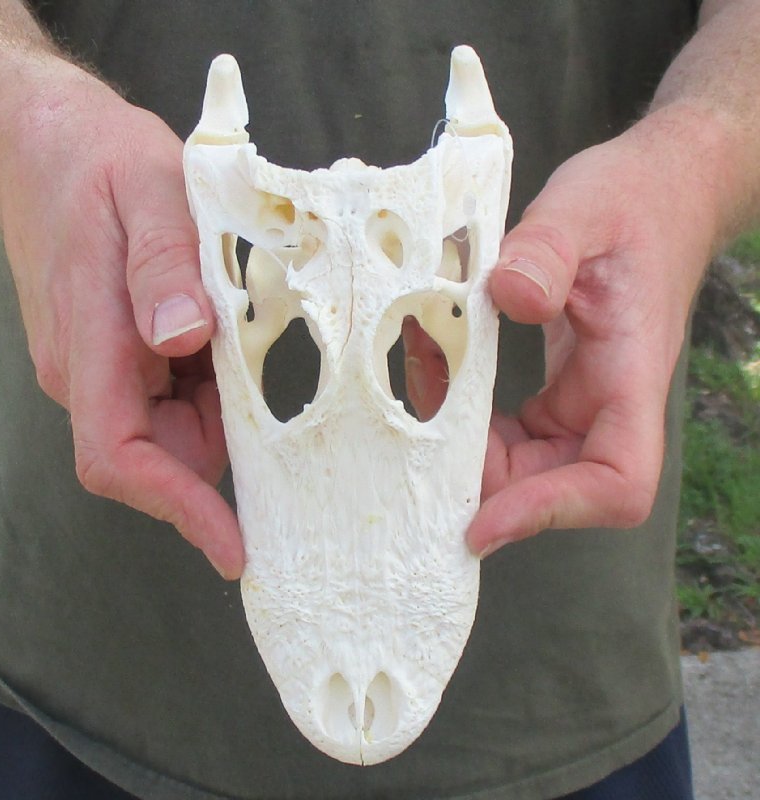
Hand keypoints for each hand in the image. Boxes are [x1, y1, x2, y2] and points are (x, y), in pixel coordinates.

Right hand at [0, 60, 243, 577]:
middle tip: (284, 411)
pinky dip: (216, 386)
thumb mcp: (145, 193)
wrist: (48, 145)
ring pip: (178, 428)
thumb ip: (163, 267)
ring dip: (226, 410)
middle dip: (226, 448)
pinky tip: (235, 341)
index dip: (179, 510)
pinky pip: (179, 396)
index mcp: (89, 347)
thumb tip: (182, 338)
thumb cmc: (96, 164)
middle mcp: (91, 374)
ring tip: (252, 348)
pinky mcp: (126, 356)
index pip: (121, 458)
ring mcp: (108, 368)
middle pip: (163, 455)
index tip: (236, 548)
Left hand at [406, 107, 720, 555]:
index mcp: (630, 373)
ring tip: (424, 442)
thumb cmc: (631, 199)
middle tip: (422, 475)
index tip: (484, 522)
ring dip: (483, 470)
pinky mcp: (564, 391)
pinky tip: (444, 414)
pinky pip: (523, 440)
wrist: (658, 192)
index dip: (554, 511)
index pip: (617, 479)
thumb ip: (548, 249)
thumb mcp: (583, 208)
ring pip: (538, 469)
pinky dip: (483, 441)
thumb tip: (512, 296)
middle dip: (496, 494)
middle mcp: (612, 402)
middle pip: (565, 488)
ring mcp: (588, 400)